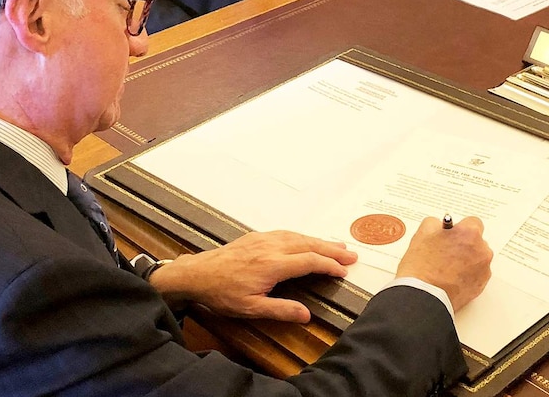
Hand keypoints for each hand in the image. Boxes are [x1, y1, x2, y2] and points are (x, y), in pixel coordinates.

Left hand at [148, 230, 357, 322]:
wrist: (197, 275)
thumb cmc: (222, 293)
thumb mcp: (251, 308)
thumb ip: (281, 310)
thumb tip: (306, 315)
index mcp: (272, 265)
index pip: (309, 261)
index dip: (329, 265)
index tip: (343, 271)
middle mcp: (271, 247)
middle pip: (308, 244)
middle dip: (331, 249)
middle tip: (351, 254)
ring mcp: (263, 239)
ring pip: (298, 236)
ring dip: (319, 241)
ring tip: (336, 246)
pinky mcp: (255, 237)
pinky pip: (285, 233)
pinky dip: (302, 236)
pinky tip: (307, 240)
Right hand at [396, 216, 492, 311]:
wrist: (423, 295)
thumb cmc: (422, 266)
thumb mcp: (422, 233)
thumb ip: (435, 223)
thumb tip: (440, 226)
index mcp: (469, 233)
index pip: (473, 222)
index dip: (460, 228)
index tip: (453, 234)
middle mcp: (482, 250)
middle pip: (477, 241)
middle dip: (464, 244)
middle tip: (446, 251)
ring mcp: (483, 270)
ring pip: (477, 259)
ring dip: (467, 260)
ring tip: (447, 267)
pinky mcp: (481, 286)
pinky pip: (476, 274)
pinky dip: (467, 274)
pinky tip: (451, 277)